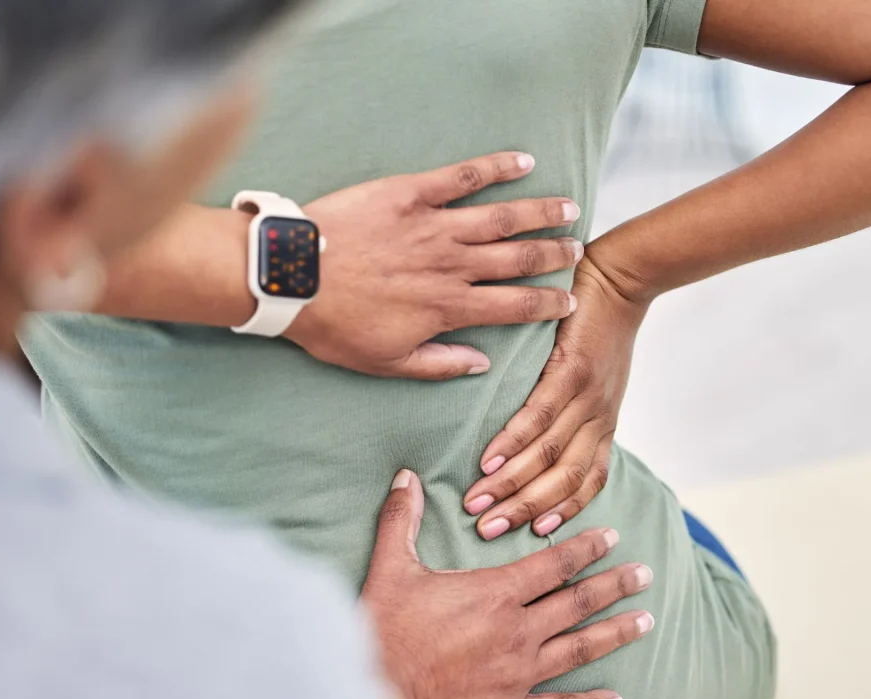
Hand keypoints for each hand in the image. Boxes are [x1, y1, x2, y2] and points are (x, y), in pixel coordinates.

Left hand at [287, 152, 582, 379]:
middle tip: (578, 250)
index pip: (515, 306)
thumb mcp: (385, 362)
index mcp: (448, 306)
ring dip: (540, 212)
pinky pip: (462, 177)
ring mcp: (434, 225)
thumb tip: (481, 364)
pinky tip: (522, 160)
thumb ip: (438, 365)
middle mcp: (452, 264)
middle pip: (520, 257)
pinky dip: (496, 167)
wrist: (292, 277)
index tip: (570, 300)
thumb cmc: (333, 325)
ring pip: (502, 217)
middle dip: (555, 254)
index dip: (549, 303)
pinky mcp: (410, 193)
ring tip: (568, 208)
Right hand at [363, 470, 654, 698]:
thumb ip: (402, 519)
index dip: (586, 548)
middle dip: (615, 585)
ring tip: (647, 621)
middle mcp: (516, 631)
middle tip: (646, 574)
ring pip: (579, 649)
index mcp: (494, 594)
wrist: (379, 698)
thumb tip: (406, 477)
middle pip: (578, 603)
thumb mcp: (391, 568)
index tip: (613, 537)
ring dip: (616, 633)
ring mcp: (518, 674)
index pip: (553, 564)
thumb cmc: (385, 632)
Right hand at [462, 257, 646, 539]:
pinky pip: (540, 415)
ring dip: (512, 485)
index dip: (561, 511)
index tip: (530, 534)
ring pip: (549, 455)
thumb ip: (574, 410)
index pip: (586, 482)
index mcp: (603, 423)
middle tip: (488, 532)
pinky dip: (513, 442)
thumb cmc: (602, 326)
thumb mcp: (597, 379)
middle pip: (563, 480)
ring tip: (478, 503)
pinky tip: (488, 460)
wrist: (623, 278)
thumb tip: (539, 435)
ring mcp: (587, 396)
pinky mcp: (571, 369)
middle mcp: (598, 417)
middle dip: (524, 510)